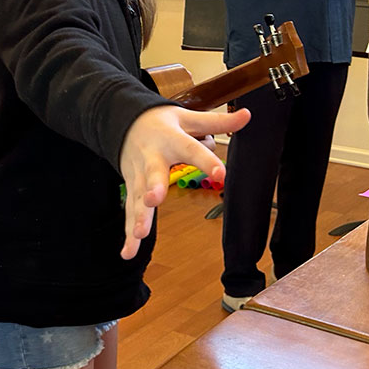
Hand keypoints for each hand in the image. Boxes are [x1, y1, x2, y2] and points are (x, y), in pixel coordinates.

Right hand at [118, 105, 251, 259]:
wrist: (122, 119)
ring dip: (138, 216)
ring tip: (139, 234)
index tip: (222, 174)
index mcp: (171, 139)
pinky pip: (129, 212)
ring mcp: (139, 176)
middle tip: (154, 199)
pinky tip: (128, 253)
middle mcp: (152, 158)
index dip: (207, 161)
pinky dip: (128, 234)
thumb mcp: (188, 117)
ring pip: (137, 198)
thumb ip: (217, 122)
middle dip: (153, 187)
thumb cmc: (161, 122)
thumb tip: (247, 115)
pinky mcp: (131, 188)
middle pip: (153, 174)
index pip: (192, 150)